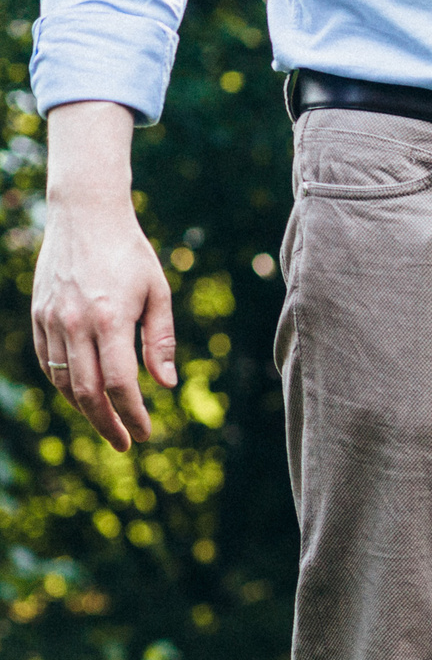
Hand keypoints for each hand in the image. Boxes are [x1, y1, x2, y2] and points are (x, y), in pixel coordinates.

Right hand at [31, 101, 175, 451]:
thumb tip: (166, 385)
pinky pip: (48, 361)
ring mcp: (51, 318)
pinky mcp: (39, 313)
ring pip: (63, 380)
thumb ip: (160, 341)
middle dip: (107, 423)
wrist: (85, 215)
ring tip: (106, 423)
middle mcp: (75, 322)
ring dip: (84, 409)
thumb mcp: (157, 294)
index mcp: (110, 319)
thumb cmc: (130, 254)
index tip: (146, 433)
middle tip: (125, 444)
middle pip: (88, 391)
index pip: (120, 384)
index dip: (133, 414)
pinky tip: (81, 396)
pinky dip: (64, 384)